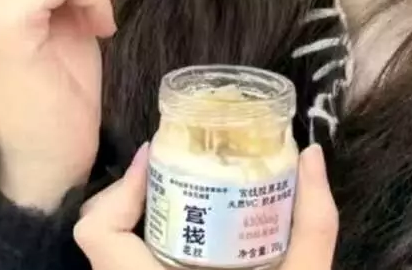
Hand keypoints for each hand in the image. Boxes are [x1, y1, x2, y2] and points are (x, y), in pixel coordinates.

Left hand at [73, 144, 338, 268]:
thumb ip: (313, 224)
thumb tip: (313, 156)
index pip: (99, 234)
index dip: (120, 188)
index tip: (159, 154)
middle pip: (104, 237)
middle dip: (137, 195)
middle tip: (183, 165)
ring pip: (117, 257)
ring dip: (145, 222)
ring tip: (190, 193)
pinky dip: (155, 247)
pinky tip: (197, 236)